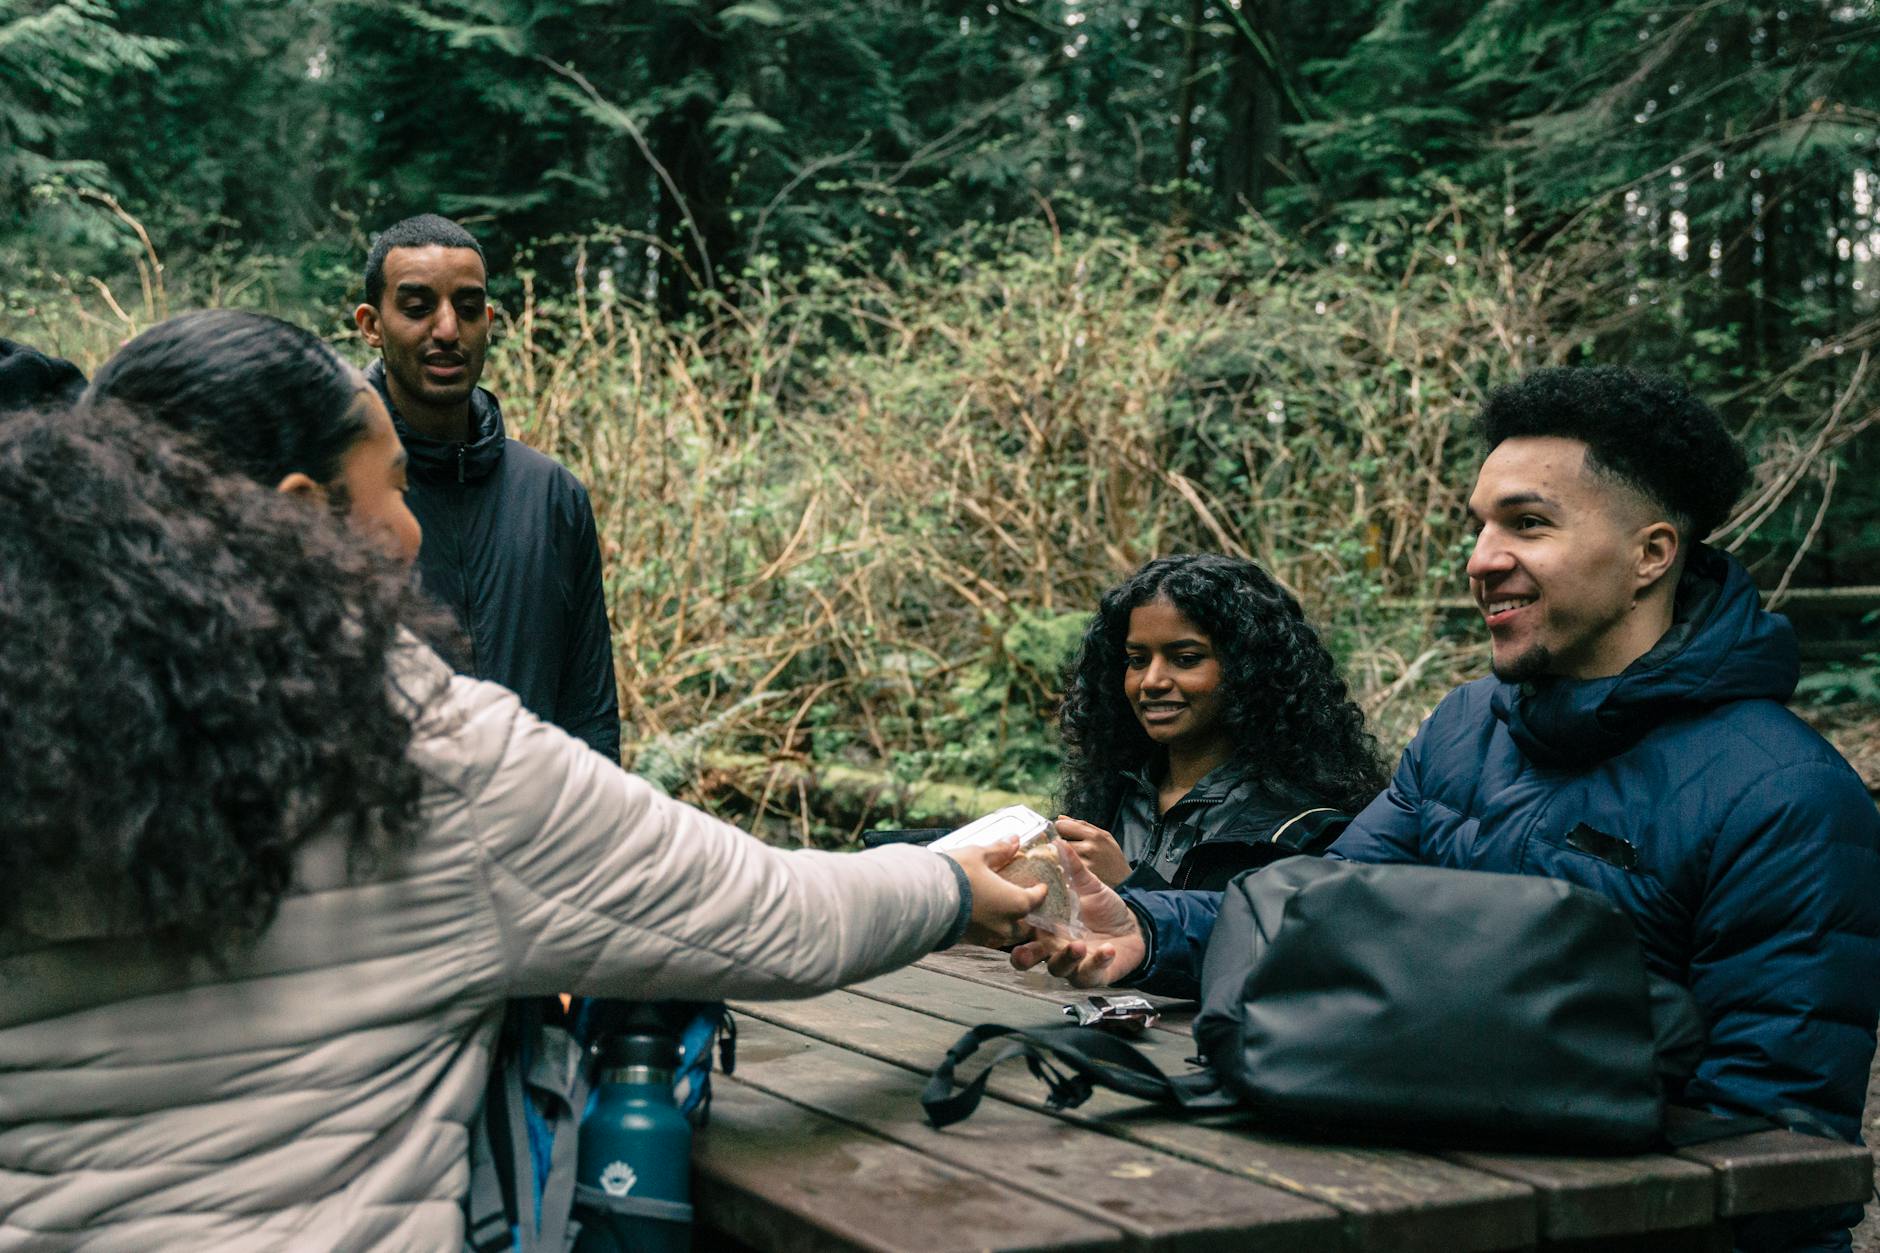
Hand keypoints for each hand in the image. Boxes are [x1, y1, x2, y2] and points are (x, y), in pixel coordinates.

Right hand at [942, 837, 1047, 946]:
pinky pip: (986, 937)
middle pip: (1024, 925)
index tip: (1041, 886)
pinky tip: (980, 916)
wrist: (925, 898)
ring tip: (1000, 910)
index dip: (1040, 891)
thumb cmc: (958, 874)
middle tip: (1021, 901)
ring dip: (1006, 924)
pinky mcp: (969, 941)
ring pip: (1004, 935)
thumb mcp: (979, 855)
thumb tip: (1014, 840)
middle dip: (1025, 915)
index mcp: (1016, 903)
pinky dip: (988, 928)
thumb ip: (1000, 850)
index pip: (1036, 899)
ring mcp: (987, 937)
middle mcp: (1006, 925)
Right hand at [1010, 841, 1145, 986]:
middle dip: (1023, 958)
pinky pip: (1089, 975)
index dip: (1013, 926)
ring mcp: (1071, 964)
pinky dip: (1097, 962)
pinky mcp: (1091, 975)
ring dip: (1065, 958)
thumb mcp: (1088, 886)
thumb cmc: (1103, 909)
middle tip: (1023, 952)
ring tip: (1077, 945)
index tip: (1013, 914)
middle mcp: (1053, 947)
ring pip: (1057, 969)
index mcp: (1046, 926)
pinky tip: (1107, 950)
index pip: (1022, 928)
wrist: (1133, 927)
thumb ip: (1073, 868)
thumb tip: (1058, 842)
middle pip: (1027, 959)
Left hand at [1052, 815, 1129, 886]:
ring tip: (1072, 858)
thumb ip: (1082, 825)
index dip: (1059, 828)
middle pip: (1059, 841)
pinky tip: (1073, 868)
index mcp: (1095, 835)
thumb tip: (1060, 817)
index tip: (1061, 831)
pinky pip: (1065, 867)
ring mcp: (1085, 864)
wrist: (1124, 881)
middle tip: (1067, 847)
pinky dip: (1065, 866)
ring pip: (1060, 854)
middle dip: (1059, 842)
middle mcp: (1089, 848)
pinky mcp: (1081, 877)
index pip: (1063, 826)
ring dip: (1061, 855)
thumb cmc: (1113, 857)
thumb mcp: (1104, 836)